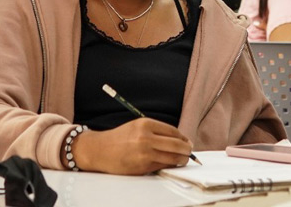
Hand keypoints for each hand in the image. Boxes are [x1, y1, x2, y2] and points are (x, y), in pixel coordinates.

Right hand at [72, 118, 192, 174]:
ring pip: (172, 158)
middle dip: (187, 150)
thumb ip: (157, 131)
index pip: (174, 132)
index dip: (183, 138)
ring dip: (181, 160)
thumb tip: (179, 140)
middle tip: (189, 152)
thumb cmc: (120, 138)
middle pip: (177, 145)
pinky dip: (169, 165)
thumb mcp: (138, 126)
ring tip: (183, 159)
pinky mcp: (142, 167)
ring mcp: (144, 153)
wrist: (101, 150)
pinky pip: (162, 166)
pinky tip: (170, 164)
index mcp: (146, 124)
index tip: (187, 142)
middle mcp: (146, 138)